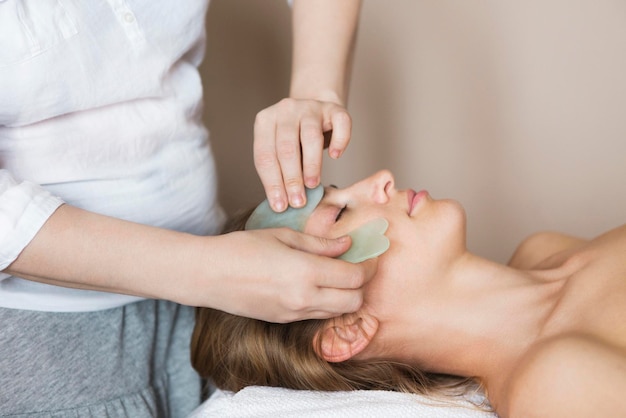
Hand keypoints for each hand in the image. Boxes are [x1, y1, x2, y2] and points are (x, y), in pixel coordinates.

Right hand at [203, 228, 376, 322]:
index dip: (368, 266)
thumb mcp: (283, 237)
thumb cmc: (242, 248)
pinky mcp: (284, 320)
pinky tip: (317, 285)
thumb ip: (320, 244)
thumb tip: (347, 244)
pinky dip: (327, 303)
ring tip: (338, 276)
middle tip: (358, 267)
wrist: (208, 275)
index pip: (355, 277)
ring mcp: (294, 313)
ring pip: (338, 312)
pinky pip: (317, 315)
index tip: (370, 255)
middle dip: (362, 285)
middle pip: (354, 301)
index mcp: (306, 272)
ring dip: (346, 296)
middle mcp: (305, 298)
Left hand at [254, 97, 351, 211]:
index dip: (272, 183)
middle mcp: (285, 110)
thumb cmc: (295, 138)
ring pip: (310, 136)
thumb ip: (279, 170)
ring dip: (311, 164)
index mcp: (265, 121)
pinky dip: (339, 141)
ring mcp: (310, 106)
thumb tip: (283, 203)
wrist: (316, 112)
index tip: (280, 206)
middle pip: (286, 147)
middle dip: (291, 178)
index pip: (265, 156)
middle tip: (298, 201)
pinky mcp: (333, 108)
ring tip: (312, 185)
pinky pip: (340, 123)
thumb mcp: (279, 150)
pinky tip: (336, 156)